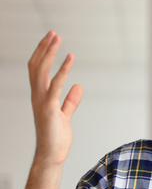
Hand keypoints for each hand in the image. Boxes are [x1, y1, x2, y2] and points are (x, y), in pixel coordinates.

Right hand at [28, 31, 82, 165]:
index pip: (37, 70)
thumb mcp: (65, 115)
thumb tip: (78, 86)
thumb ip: (70, 101)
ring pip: (41, 71)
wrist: (52, 155)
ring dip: (49, 53)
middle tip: (53, 32)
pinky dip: (62, 70)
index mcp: (40, 96)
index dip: (43, 54)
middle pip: (36, 65)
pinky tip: (69, 58)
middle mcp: (37, 96)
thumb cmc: (56, 137)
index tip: (51, 40)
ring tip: (57, 38)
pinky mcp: (49, 108)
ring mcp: (41, 101)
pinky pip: (55, 85)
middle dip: (44, 48)